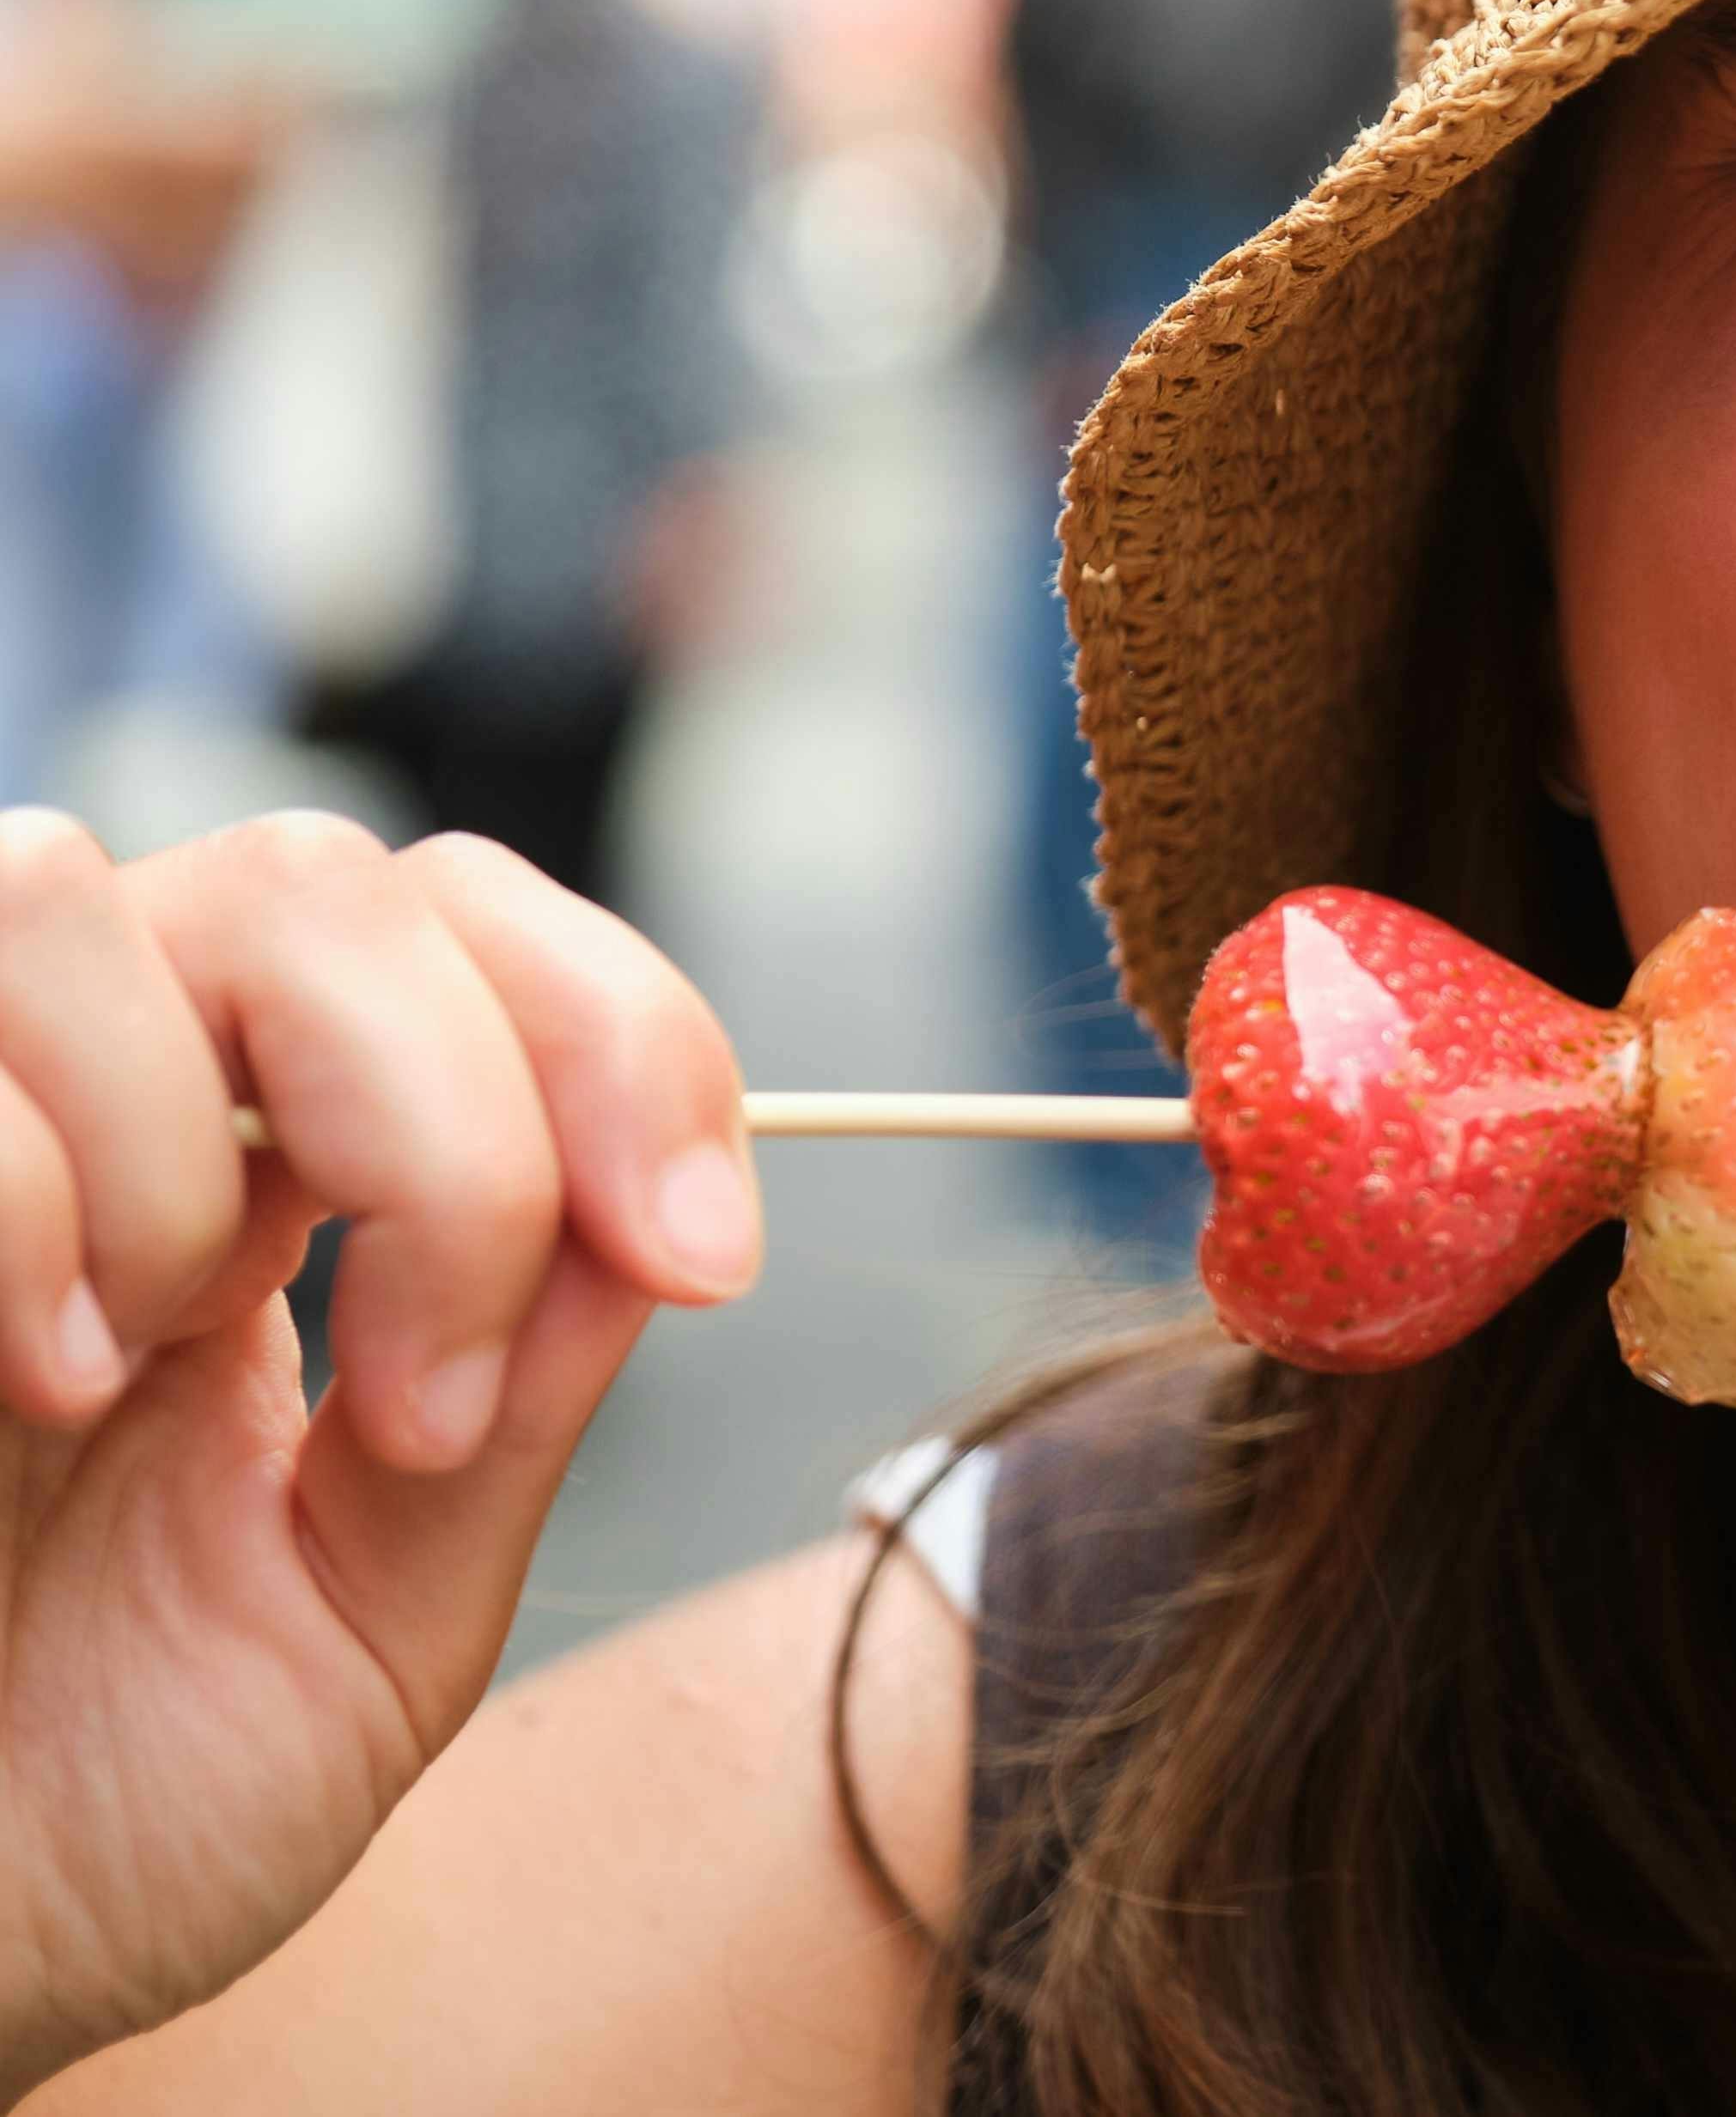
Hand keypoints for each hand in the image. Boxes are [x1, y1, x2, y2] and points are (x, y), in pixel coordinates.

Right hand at [0, 811, 757, 2096]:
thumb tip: (670, 1203)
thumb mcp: (388, 1610)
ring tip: (146, 1379)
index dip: (625, 1039)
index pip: (465, 927)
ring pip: (81, 894)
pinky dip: (35, 1206)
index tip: (705, 1257)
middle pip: (319, 880)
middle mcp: (97, 1101)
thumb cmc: (104, 1817)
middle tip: (430, 1405)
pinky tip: (40, 1388)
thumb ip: (527, 1389)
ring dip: (188, 1158)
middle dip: (451, 1126)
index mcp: (263, 1169)